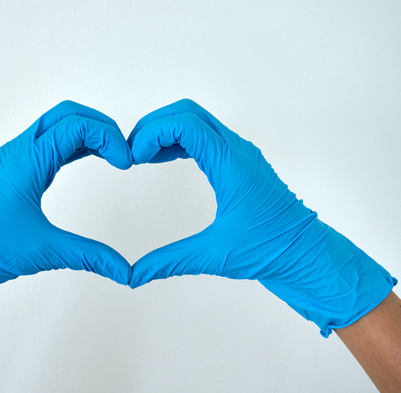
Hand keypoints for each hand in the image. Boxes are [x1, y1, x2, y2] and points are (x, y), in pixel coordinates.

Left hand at [0, 100, 132, 343]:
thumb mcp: (45, 251)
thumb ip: (90, 257)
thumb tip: (124, 270)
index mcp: (27, 161)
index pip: (76, 127)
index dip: (109, 137)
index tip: (126, 162)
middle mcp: (19, 151)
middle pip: (67, 113)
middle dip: (100, 125)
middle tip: (122, 149)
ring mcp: (13, 157)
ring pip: (55, 124)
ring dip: (85, 131)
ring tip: (110, 153)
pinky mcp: (11, 168)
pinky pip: (46, 141)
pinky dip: (71, 143)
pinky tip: (86, 158)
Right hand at [127, 99, 395, 336]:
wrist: (307, 255)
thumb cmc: (272, 251)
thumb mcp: (215, 255)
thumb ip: (169, 262)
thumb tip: (134, 274)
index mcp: (232, 165)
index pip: (186, 124)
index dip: (152, 133)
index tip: (133, 157)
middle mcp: (237, 151)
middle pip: (188, 112)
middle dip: (154, 125)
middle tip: (131, 151)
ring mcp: (239, 154)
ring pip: (196, 121)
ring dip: (165, 131)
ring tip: (141, 155)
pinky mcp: (239, 163)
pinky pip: (204, 137)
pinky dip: (178, 141)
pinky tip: (162, 159)